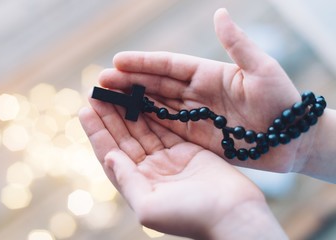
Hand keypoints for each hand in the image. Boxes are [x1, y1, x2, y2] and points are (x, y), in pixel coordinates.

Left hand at [79, 101, 284, 238]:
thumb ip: (127, 181)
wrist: (234, 214)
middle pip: (124, 138)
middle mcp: (150, 171)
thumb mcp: (149, 206)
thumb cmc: (192, 216)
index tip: (85, 110)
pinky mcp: (187, 149)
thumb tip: (108, 157)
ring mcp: (168, 159)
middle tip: (97, 92)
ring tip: (115, 89)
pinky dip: (154, 111)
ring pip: (143, 129)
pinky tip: (143, 96)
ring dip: (129, 110)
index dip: (97, 133)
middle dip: (110, 116)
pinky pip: (166, 126)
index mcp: (138, 185)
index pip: (110, 154)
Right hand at [97, 8, 312, 172]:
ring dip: (133, 103)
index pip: (168, 65)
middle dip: (129, 83)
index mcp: (208, 73)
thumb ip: (237, 44)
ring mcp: (195, 115)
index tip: (117, 61)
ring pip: (157, 106)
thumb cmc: (281, 100)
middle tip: (101, 82)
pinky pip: (168, 129)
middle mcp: (197, 93)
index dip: (143, 63)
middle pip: (156, 85)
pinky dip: (148, 124)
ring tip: (108, 101)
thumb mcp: (262, 69)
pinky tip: (129, 123)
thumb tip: (219, 13)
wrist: (292, 138)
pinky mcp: (197, 137)